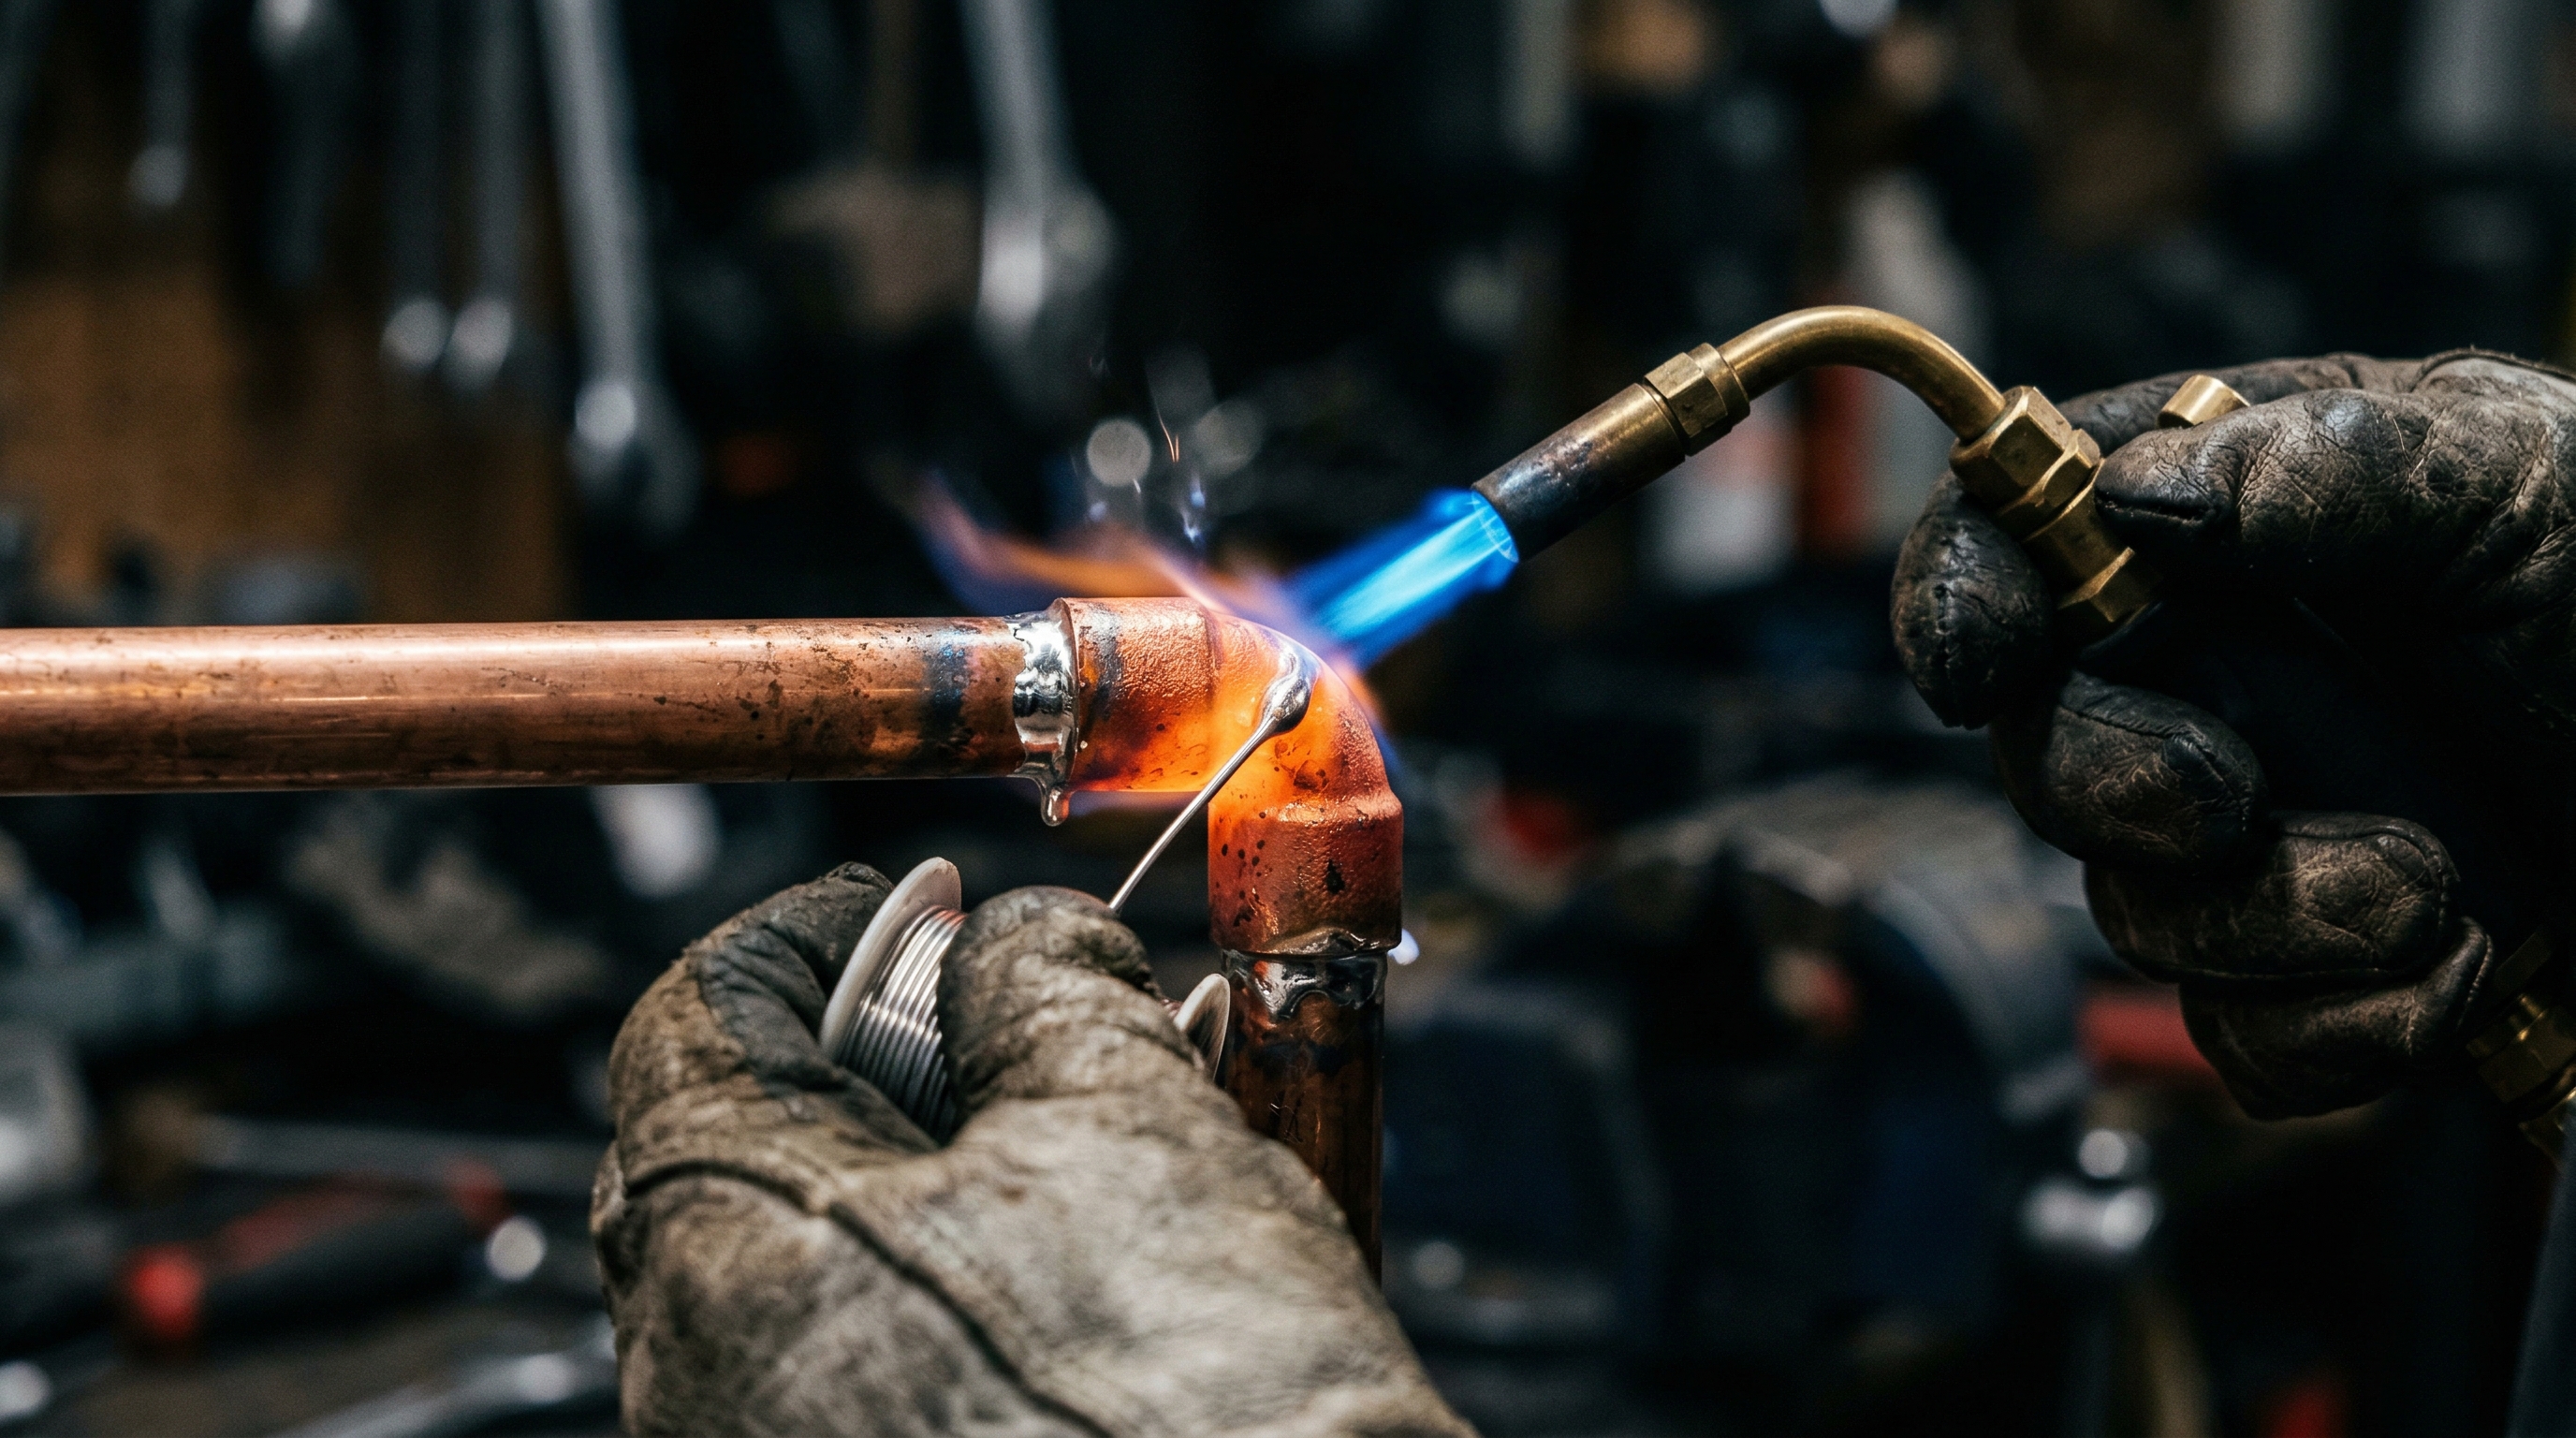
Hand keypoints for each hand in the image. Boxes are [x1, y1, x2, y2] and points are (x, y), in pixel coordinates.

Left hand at [591, 864, 1468, 1436]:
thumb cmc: (1200, 1400)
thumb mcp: (1133, 1117)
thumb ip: (1042, 985)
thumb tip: (1016, 941)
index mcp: (732, 1245)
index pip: (702, 1018)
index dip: (817, 932)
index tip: (912, 905)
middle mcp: (703, 1378)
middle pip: (748, 1147)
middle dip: (883, 1058)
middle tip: (1005, 1021)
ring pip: (810, 1265)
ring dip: (926, 1180)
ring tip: (1079, 1153)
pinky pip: (855, 1365)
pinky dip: (941, 1292)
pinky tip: (1072, 1276)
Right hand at [1891, 352, 2575, 1116]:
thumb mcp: (2517, 470)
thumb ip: (2330, 463)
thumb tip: (2139, 494)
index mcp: (2221, 524)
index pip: (2009, 548)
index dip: (1958, 603)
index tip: (1980, 664)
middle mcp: (2211, 681)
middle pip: (2041, 756)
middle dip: (2121, 790)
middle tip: (2232, 795)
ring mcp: (2255, 838)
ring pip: (2138, 917)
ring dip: (2274, 920)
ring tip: (2434, 886)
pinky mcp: (2313, 974)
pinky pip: (2239, 1041)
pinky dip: (2338, 1026)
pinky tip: (2456, 969)